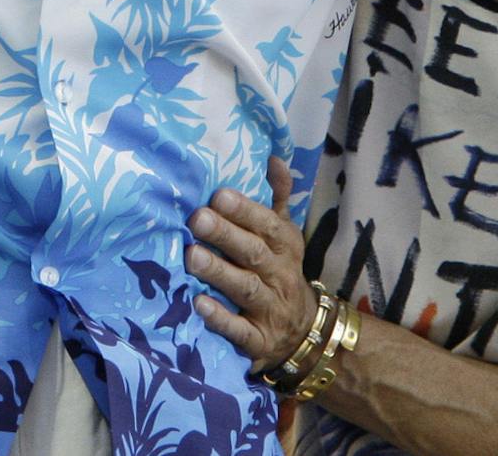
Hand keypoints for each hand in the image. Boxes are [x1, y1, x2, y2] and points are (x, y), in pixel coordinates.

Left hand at [186, 156, 313, 373]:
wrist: (306, 333)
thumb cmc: (280, 270)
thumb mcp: (285, 234)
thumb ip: (277, 198)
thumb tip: (273, 157)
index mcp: (285, 246)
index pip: (267, 225)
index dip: (245, 211)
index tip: (219, 195)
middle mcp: (279, 275)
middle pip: (254, 253)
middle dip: (226, 235)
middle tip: (197, 219)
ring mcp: (270, 308)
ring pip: (246, 288)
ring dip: (219, 272)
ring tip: (191, 256)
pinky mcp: (259, 340)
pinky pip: (240, 330)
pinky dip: (221, 318)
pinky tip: (199, 305)